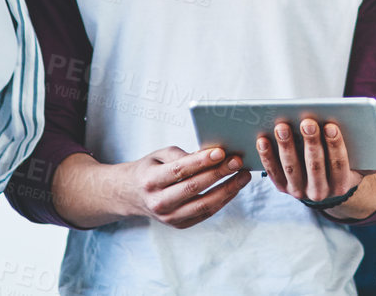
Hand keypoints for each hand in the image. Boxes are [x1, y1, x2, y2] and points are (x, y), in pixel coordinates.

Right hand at [118, 145, 250, 227]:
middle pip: (193, 188)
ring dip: (228, 190)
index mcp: (150, 180)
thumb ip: (182, 155)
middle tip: (238, 161)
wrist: (132, 195)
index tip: (221, 152)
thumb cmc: (150, 169)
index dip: (201, 161)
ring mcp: (168, 217)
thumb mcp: (160, 155)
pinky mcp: (179, 225)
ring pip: (203, 204)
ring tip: (244, 176)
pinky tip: (234, 188)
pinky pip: (205, 213)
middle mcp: (158, 202)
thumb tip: (211, 154)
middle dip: (219, 173)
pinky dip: (222, 200)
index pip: (179, 171)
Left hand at [256, 119, 375, 220]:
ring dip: (285, 147)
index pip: (340, 164)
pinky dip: (267, 157)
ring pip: (291, 168)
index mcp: (343, 184)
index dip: (336, 145)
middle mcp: (320, 192)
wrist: (330, 188)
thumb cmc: (351, 166)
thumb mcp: (369, 166)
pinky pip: (273, 172)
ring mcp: (299, 191)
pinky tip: (262, 138)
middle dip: (311, 143)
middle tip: (307, 120)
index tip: (332, 125)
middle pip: (314, 165)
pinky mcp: (283, 187)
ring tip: (282, 125)